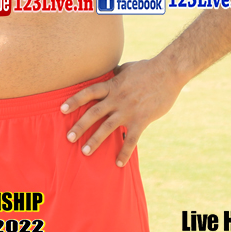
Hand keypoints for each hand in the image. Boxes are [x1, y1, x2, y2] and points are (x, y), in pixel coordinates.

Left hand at [60, 59, 181, 167]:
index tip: (62, 109)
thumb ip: (116, 74)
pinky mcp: (141, 120)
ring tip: (85, 152)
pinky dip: (124, 152)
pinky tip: (118, 163)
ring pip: (108, 127)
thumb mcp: (127, 68)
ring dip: (95, 140)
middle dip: (80, 125)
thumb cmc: (148, 69)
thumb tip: (109, 73)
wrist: (169, 72)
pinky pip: (131, 139)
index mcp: (113, 85)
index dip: (74, 100)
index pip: (89, 92)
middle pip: (94, 113)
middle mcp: (117, 99)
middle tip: (68, 138)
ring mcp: (128, 110)